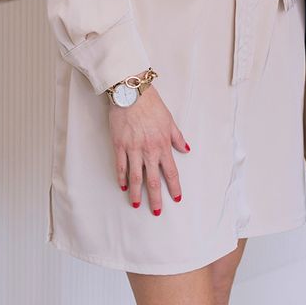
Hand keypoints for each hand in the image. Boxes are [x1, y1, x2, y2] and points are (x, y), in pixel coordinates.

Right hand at [108, 86, 188, 214]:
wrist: (131, 92)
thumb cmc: (151, 104)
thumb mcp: (169, 120)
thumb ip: (177, 137)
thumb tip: (186, 149)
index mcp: (162, 145)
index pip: (170, 172)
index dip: (174, 187)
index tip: (176, 198)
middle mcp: (148, 150)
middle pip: (152, 180)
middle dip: (155, 198)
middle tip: (156, 211)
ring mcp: (133, 149)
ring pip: (135, 176)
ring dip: (136, 192)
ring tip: (136, 204)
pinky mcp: (119, 145)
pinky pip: (121, 165)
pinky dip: (121, 177)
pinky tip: (122, 186)